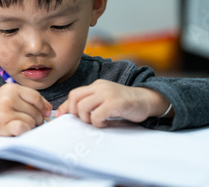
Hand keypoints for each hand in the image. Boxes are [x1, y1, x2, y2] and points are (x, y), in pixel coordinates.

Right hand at [0, 84, 51, 135]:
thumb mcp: (12, 95)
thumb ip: (31, 99)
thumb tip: (49, 110)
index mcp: (12, 88)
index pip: (36, 98)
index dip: (43, 107)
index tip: (44, 114)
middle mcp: (8, 98)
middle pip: (35, 112)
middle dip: (36, 119)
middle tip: (29, 122)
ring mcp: (4, 111)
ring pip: (31, 122)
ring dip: (30, 127)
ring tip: (21, 125)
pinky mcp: (2, 125)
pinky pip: (22, 128)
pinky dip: (24, 131)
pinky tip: (18, 130)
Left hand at [55, 79, 171, 127]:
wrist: (146, 100)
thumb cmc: (124, 103)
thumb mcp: (104, 99)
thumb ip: (89, 103)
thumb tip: (66, 113)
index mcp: (96, 85)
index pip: (74, 94)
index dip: (66, 107)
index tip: (62, 117)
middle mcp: (100, 87)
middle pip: (74, 98)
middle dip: (75, 113)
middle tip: (86, 120)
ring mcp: (107, 94)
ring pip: (83, 107)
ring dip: (86, 119)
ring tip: (96, 122)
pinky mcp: (115, 103)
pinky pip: (96, 115)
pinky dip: (98, 123)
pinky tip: (106, 123)